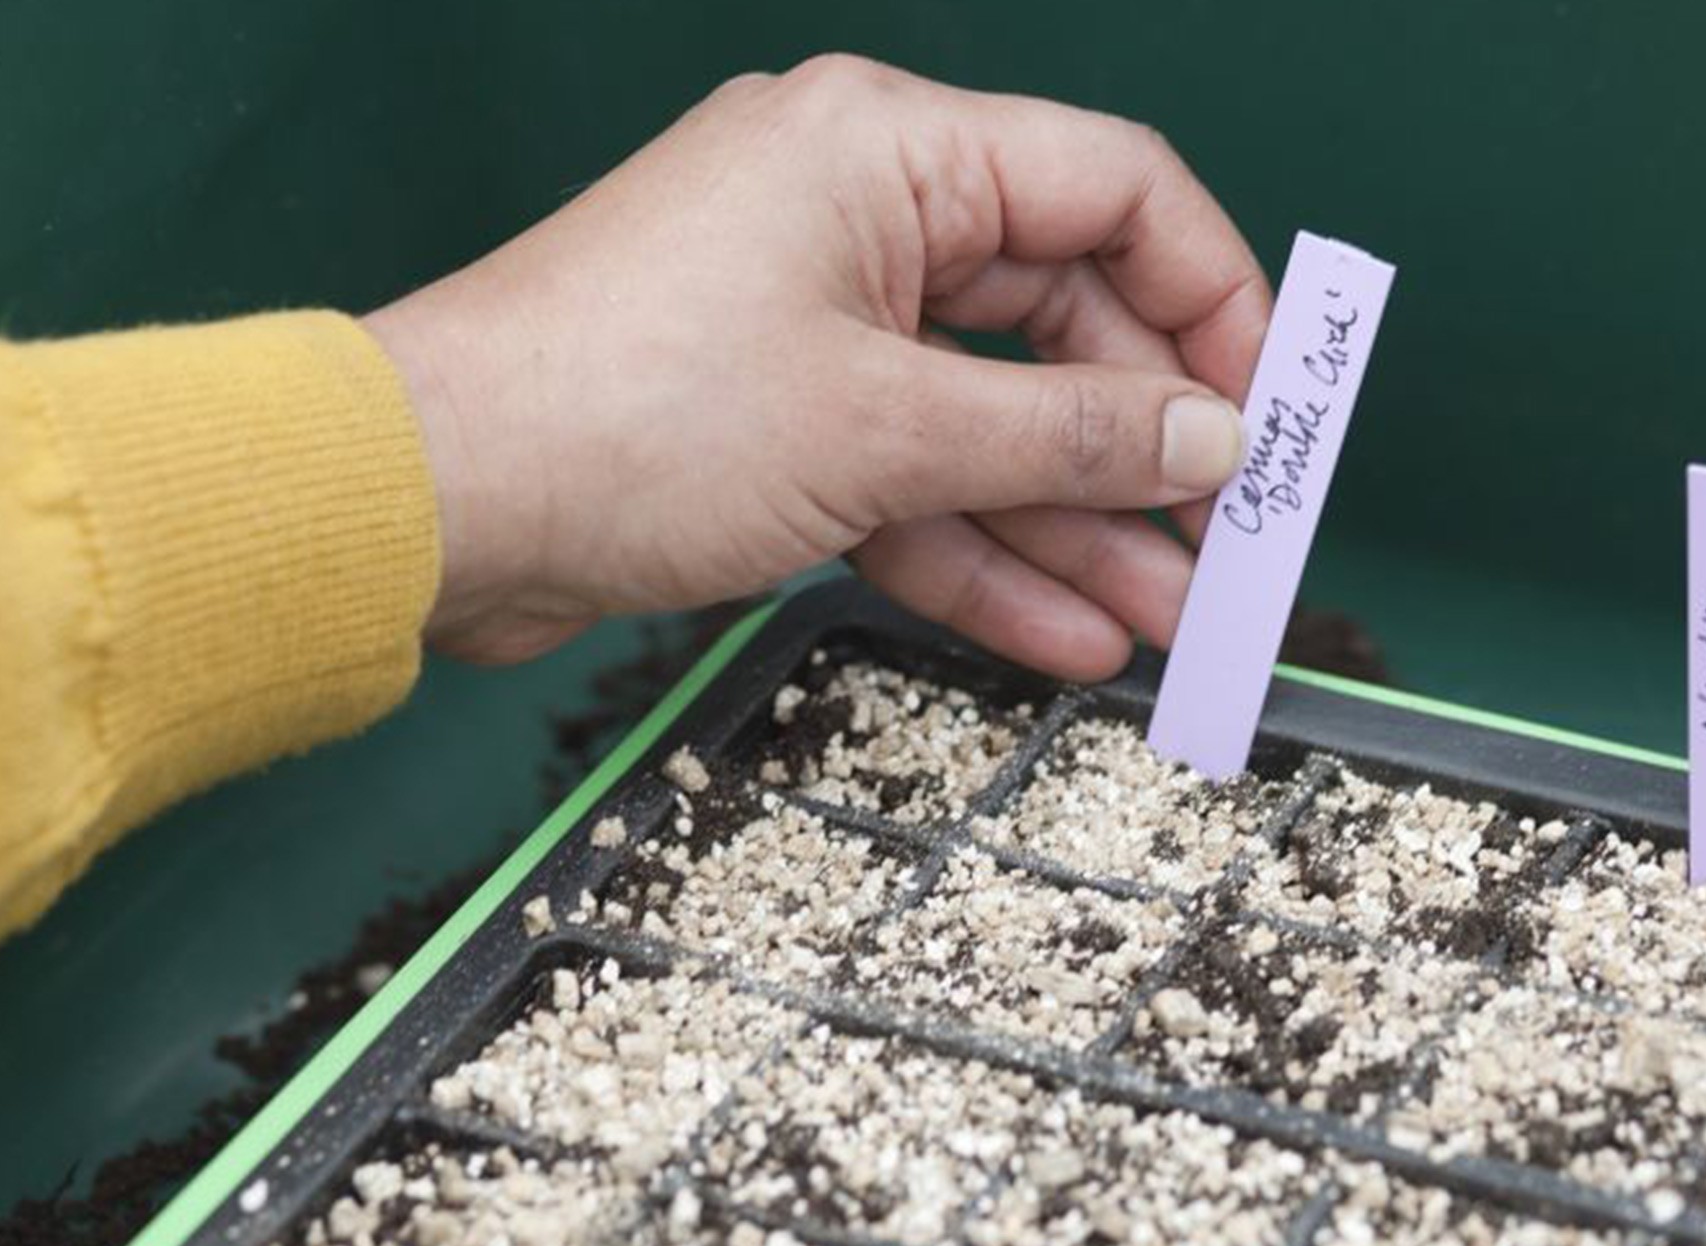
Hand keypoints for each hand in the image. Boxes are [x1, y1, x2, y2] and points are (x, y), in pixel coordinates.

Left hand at [365, 54, 1269, 677]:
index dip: (1216, 300)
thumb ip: (1068, 437)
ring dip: (1075, 525)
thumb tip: (1209, 441)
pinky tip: (1061, 635)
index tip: (1271, 411)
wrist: (433, 507)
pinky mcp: (777, 420)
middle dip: (1142, 450)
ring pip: (987, 420)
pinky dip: (978, 553)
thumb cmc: (627, 414)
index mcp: (887, 151)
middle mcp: (858, 218)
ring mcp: (815, 323)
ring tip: (1167, 624)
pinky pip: (912, 479)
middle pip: (1059, 321)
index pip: (1114, 189)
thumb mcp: (887, 429)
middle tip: (1227, 550)